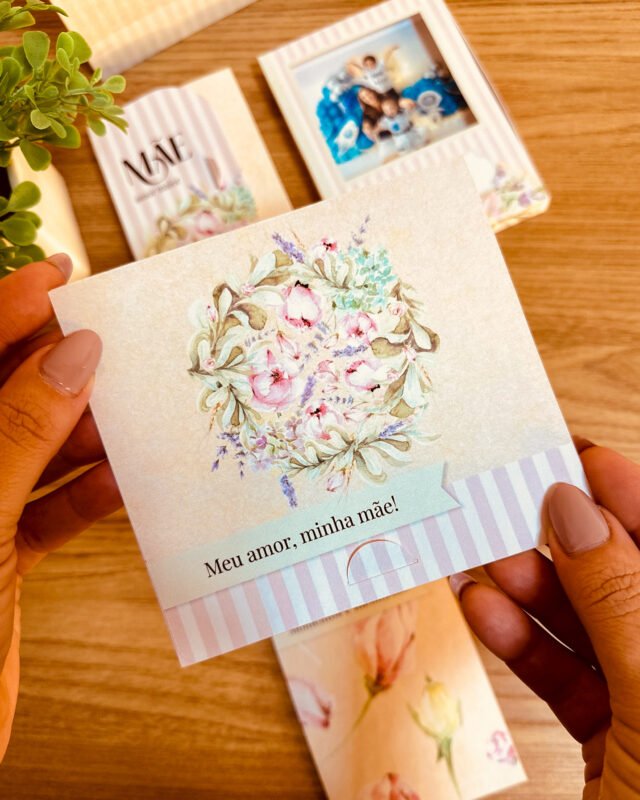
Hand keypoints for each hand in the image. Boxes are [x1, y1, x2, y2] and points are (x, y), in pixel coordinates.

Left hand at [0, 255, 121, 756]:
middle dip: (56, 367)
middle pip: (1, 398)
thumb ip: (16, 433)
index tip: (60, 276)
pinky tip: (123, 482)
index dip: (7, 307)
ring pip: (30, 453)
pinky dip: (88, 498)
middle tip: (113, 339)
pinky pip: (48, 512)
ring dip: (83, 435)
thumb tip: (72, 358)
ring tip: (131, 409)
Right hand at [451, 440, 639, 798]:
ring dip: (537, 593)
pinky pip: (569, 677)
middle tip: (520, 505)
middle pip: (636, 587)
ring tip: (490, 563)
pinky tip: (487, 612)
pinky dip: (525, 644)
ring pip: (595, 630)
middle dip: (576, 546)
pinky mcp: (613, 742)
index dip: (639, 503)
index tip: (586, 458)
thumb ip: (622, 602)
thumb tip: (575, 510)